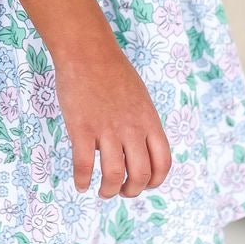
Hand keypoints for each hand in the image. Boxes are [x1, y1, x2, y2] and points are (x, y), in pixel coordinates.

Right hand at [52, 39, 173, 198]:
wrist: (88, 51)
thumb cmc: (113, 72)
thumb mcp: (140, 97)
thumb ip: (142, 123)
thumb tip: (140, 146)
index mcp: (149, 121)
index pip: (163, 163)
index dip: (156, 181)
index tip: (145, 185)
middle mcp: (132, 128)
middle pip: (141, 175)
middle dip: (132, 191)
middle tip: (122, 192)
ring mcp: (107, 129)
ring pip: (114, 175)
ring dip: (109, 191)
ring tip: (103, 192)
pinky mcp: (82, 128)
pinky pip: (84, 165)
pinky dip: (83, 181)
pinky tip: (81, 184)